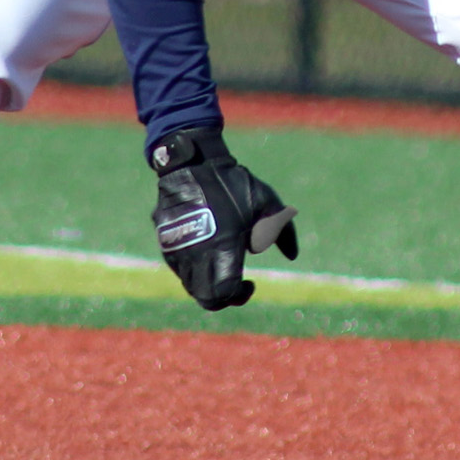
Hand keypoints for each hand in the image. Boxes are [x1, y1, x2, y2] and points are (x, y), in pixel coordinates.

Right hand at [147, 126, 298, 309]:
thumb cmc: (233, 183)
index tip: (251, 283)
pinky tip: (208, 254)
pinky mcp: (166, 241)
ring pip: (190, 285)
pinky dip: (194, 271)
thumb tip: (292, 255)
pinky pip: (180, 268)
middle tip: (237, 285)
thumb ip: (283, 230)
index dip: (239, 297)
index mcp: (222, 247)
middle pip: (205, 298)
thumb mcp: (266, 202)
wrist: (192, 161)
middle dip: (223, 298)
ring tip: (223, 268)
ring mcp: (177, 249)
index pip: (224, 293)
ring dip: (208, 285)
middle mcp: (196, 253)